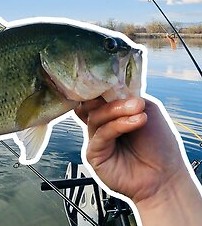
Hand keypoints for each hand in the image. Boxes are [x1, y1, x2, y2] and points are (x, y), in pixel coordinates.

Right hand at [75, 97, 201, 224]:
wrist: (165, 176)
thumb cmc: (159, 146)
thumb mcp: (147, 110)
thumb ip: (127, 97)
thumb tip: (110, 90)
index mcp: (110, 114)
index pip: (96, 96)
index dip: (100, 87)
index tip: (112, 79)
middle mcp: (101, 126)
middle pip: (90, 104)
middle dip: (108, 98)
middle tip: (130, 99)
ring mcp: (96, 139)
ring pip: (95, 117)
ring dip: (118, 111)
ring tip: (138, 111)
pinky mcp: (94, 154)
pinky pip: (100, 135)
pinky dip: (118, 126)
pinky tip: (136, 122)